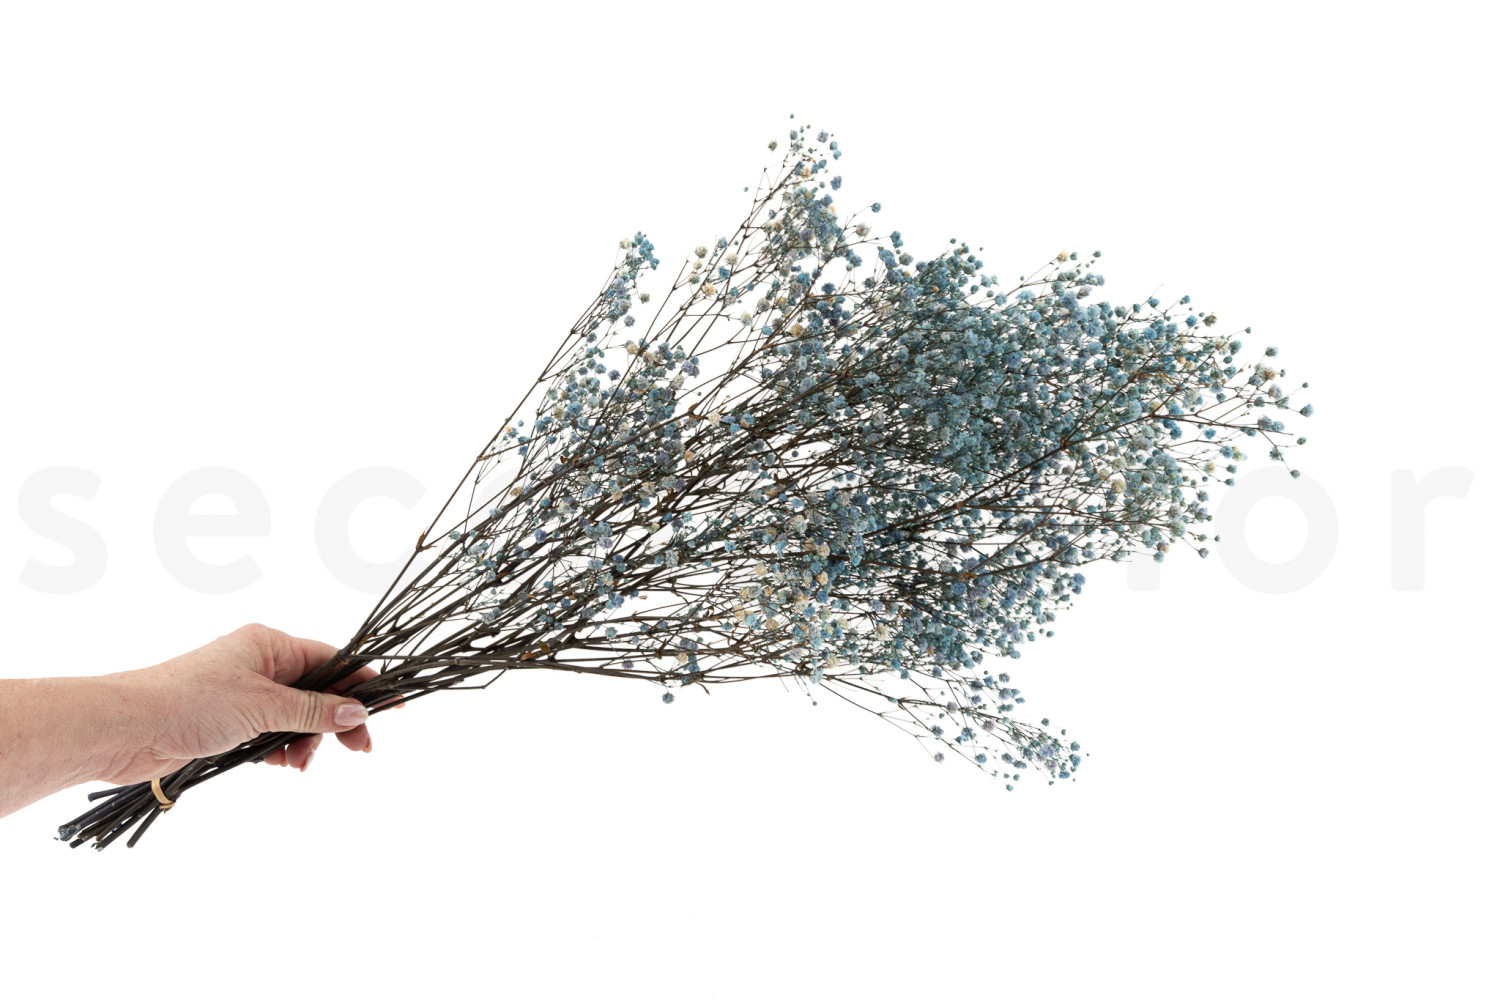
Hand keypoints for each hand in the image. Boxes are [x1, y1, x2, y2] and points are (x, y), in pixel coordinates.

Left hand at [99, 623, 382, 783]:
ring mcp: (244, 693)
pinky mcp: (228, 721)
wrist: (124, 728)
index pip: (332, 660)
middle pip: (318, 691)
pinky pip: (271, 733)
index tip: (390, 707)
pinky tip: (279, 764)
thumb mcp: (262, 705)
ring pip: (295, 717)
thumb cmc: (187, 701)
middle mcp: (259, 664)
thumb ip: (313, 711)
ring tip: (298, 763)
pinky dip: (280, 749)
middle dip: (336, 721)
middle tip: (359, 750)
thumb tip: (357, 711)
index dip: (362, 684)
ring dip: (305, 741)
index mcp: (270, 644)